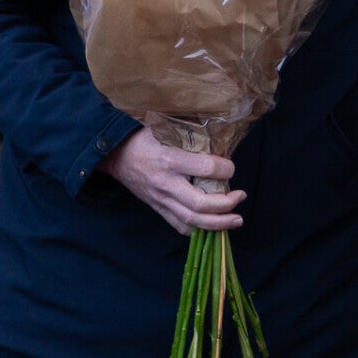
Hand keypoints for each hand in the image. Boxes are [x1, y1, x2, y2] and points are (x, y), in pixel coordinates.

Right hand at [101, 129, 244, 234]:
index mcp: (170, 159)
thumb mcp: (167, 127)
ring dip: (218, 223)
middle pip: (199, 203)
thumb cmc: (145, 137)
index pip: (205, 169)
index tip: (231, 167)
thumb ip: (192, 134)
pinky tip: (214, 227)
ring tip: (236, 220)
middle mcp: (166, 183)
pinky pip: (179, 225)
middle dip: (225, 204)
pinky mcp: (158, 208)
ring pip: (191, 220)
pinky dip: (198, 230)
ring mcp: (161, 199)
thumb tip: (220, 139)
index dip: (224, 169)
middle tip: (241, 196)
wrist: (116, 155)